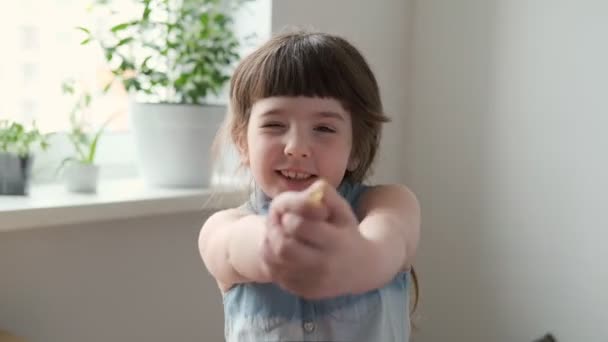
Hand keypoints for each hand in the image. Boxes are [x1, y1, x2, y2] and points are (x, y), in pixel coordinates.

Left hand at [261, 180, 367, 298]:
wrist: (362, 270)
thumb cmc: (348, 234)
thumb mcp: (344, 211)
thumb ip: (328, 196)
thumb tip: (312, 187)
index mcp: (335, 241)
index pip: (298, 226)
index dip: (289, 216)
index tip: (291, 215)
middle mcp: (324, 265)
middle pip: (283, 247)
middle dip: (276, 232)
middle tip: (279, 225)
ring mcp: (313, 282)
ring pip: (275, 263)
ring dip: (270, 245)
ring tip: (277, 236)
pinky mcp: (304, 292)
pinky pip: (277, 276)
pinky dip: (272, 261)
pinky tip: (280, 252)